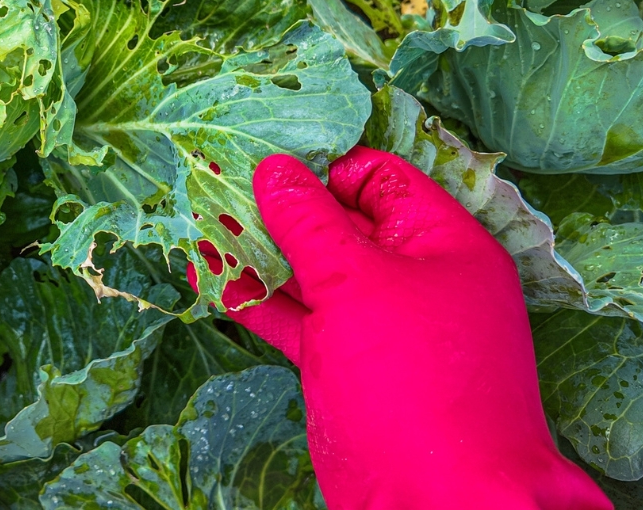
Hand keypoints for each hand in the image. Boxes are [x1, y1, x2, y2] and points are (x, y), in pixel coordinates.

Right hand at [194, 147, 610, 509]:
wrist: (437, 503)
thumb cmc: (417, 385)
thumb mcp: (357, 286)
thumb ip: (310, 223)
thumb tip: (274, 169)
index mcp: (443, 244)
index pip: (379, 179)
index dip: (323, 168)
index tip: (264, 165)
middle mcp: (414, 278)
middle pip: (340, 222)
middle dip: (280, 208)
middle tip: (215, 186)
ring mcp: (378, 324)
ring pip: (312, 272)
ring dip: (258, 252)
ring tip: (199, 227)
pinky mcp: (345, 364)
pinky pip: (297, 317)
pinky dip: (256, 299)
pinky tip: (210, 279)